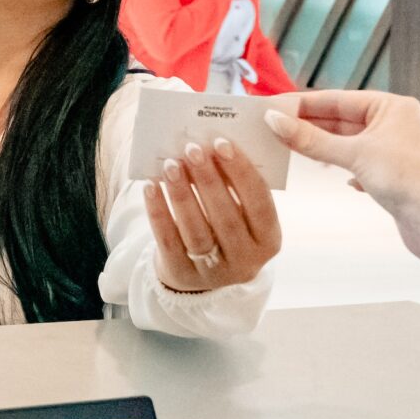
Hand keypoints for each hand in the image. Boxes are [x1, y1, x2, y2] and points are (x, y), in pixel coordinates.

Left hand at [143, 138, 281, 292]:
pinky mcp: (182, 274)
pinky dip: (158, 211)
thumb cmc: (224, 227)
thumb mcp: (241, 214)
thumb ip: (234, 186)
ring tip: (170, 164)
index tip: (222, 144)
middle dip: (208, 180)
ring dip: (182, 193)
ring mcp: (214, 273)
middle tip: (192, 149)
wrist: (200, 271)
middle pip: (227, 218)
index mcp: (268, 240)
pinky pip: (168, 240)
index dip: (241, 173)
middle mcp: (246, 261)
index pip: (260, 204)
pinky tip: (151, 186)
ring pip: (196, 230)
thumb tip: (211, 147)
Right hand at [266, 90, 419, 258]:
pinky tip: (337, 176)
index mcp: (392, 107)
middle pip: (342, 120)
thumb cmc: (409, 180)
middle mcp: (396, 124)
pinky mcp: (394, 176)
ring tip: (294, 148)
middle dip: (311, 126)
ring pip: (349, 143)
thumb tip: (275, 122)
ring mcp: (395, 150)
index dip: (305, 103)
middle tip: (276, 127)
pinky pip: (359, 163)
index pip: (339, 99)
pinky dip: (343, 167)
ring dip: (323, 148)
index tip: (276, 106)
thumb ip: (311, 140)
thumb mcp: (353, 154)